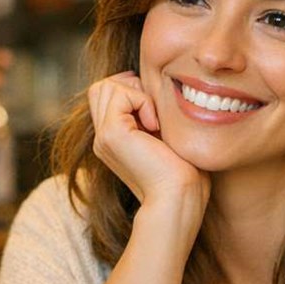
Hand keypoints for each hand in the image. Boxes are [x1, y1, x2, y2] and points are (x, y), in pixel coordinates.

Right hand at [89, 72, 209, 220]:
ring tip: (155, 121)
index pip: (106, 95)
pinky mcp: (111, 134)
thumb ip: (152, 115)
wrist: (178, 197)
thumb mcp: (164, 136)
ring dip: (136, 93)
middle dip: (131, 87)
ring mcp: (103, 136)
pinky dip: (142, 101)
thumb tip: (152, 86)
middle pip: (101, 87)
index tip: (156, 112)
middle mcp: (102, 138)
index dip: (131, 91)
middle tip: (155, 113)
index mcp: (113, 139)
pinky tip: (156, 127)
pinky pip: (120, 94)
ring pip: (106, 86)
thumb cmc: (183, 173)